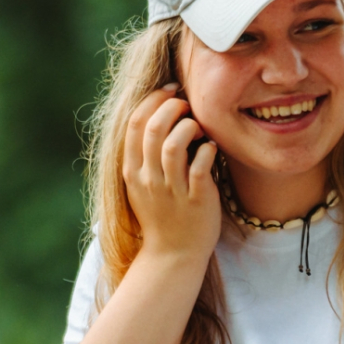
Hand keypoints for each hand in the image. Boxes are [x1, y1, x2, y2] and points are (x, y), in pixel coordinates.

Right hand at [122, 85, 221, 260]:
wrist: (174, 254)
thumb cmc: (164, 213)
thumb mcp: (143, 184)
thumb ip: (146, 154)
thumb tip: (162, 114)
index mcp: (132, 170)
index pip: (134, 123)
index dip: (153, 100)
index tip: (171, 90)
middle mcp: (148, 179)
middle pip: (152, 129)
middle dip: (171, 108)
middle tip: (187, 105)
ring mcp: (171, 190)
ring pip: (173, 146)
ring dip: (188, 127)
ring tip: (199, 127)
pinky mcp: (195, 199)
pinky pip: (199, 166)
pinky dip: (207, 150)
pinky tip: (212, 148)